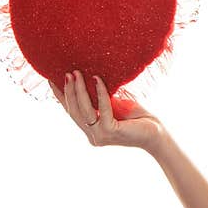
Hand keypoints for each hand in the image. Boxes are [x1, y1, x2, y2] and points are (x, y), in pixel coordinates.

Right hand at [49, 70, 164, 151]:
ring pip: (84, 110)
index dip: (60, 96)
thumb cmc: (138, 118)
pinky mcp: (111, 132)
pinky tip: (99, 79)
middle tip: (67, 72)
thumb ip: (100, 98)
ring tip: (77, 73)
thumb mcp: (114, 105)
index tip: (51, 79)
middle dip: (69, 90)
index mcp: (91, 129)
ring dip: (79, 90)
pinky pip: (102, 108)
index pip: (71, 111)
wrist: (157, 133)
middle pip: (74, 111)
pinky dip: (100, 93)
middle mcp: (93, 135)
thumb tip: (90, 76)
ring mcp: (100, 136)